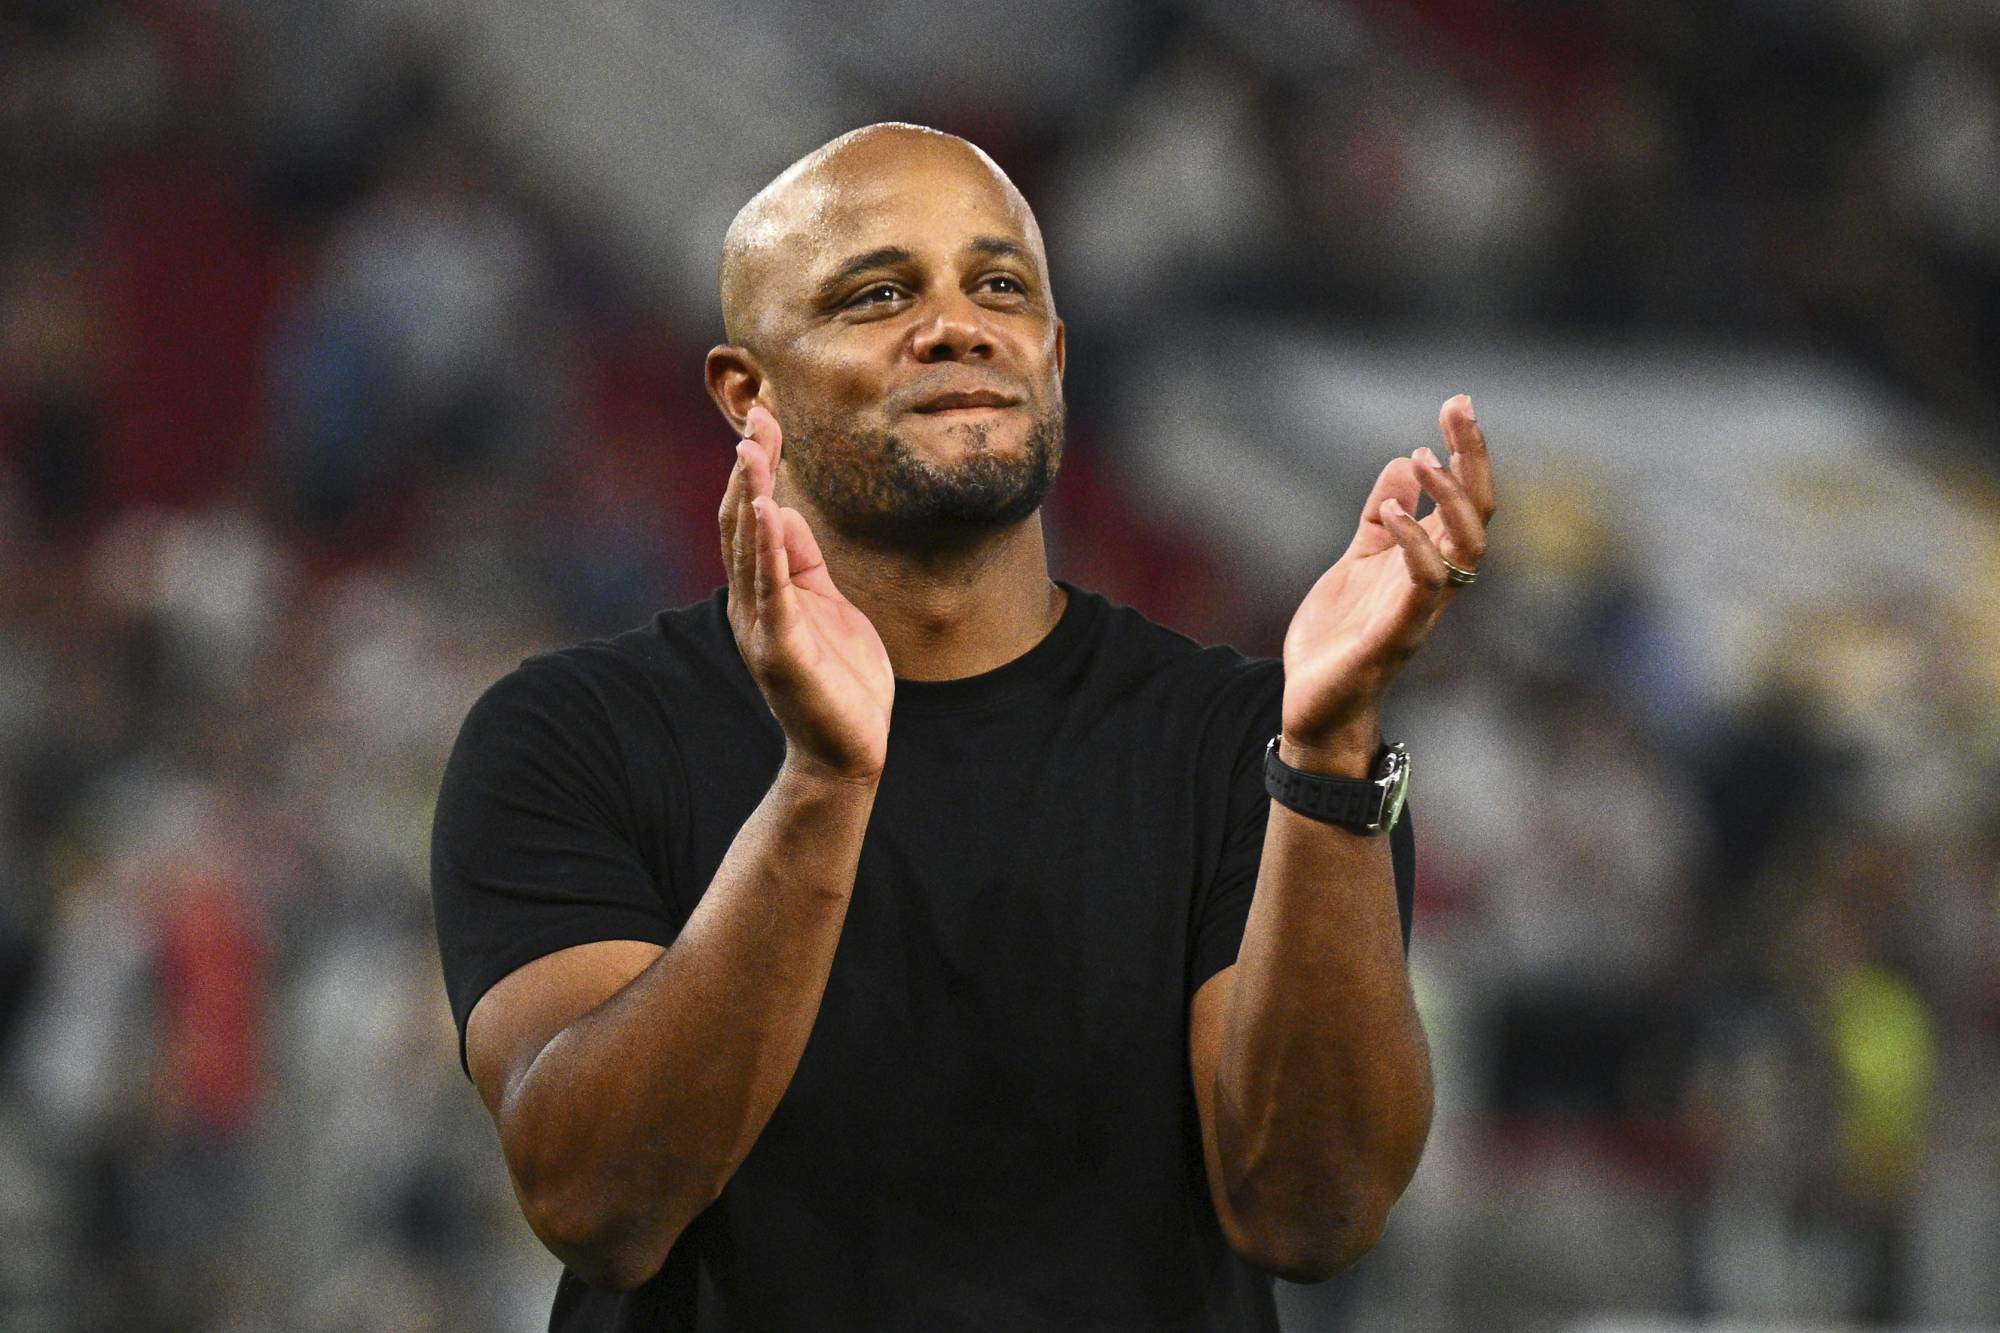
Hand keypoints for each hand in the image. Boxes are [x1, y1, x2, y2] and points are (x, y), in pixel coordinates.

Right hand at [719, 406, 893, 781]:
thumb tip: (789, 511)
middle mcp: (753, 603)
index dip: (758, 467)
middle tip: (759, 418)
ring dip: (751, 497)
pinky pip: (773, 591)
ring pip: (750, 550)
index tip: (766, 418)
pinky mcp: (781, 649)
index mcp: (765, 590)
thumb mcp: (827, 604)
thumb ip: (805, 561)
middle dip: (752, 469)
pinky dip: (769, 551)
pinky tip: (771, 513)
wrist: (848, 752)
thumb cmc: (840, 680)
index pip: (754, 517)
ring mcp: (763, 626)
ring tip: (754, 452)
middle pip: (745, 523)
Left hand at [1279, 395, 1494, 772]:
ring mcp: (1419, 610)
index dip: (1467, 453)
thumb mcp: (1356, 562)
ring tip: (1423, 458)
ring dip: (1449, 501)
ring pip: (1466, 551)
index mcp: (1428, 562)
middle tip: (1457, 411)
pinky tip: (1391, 514)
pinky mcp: (1394, 636)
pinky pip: (1423, 588)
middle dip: (1473, 460)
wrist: (1315, 706)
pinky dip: (1414, 546)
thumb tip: (1401, 464)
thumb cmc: (1341, 638)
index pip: (1465, 501)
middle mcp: (1435, 583)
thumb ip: (1379, 519)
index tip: (1458, 403)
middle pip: (1479, 516)